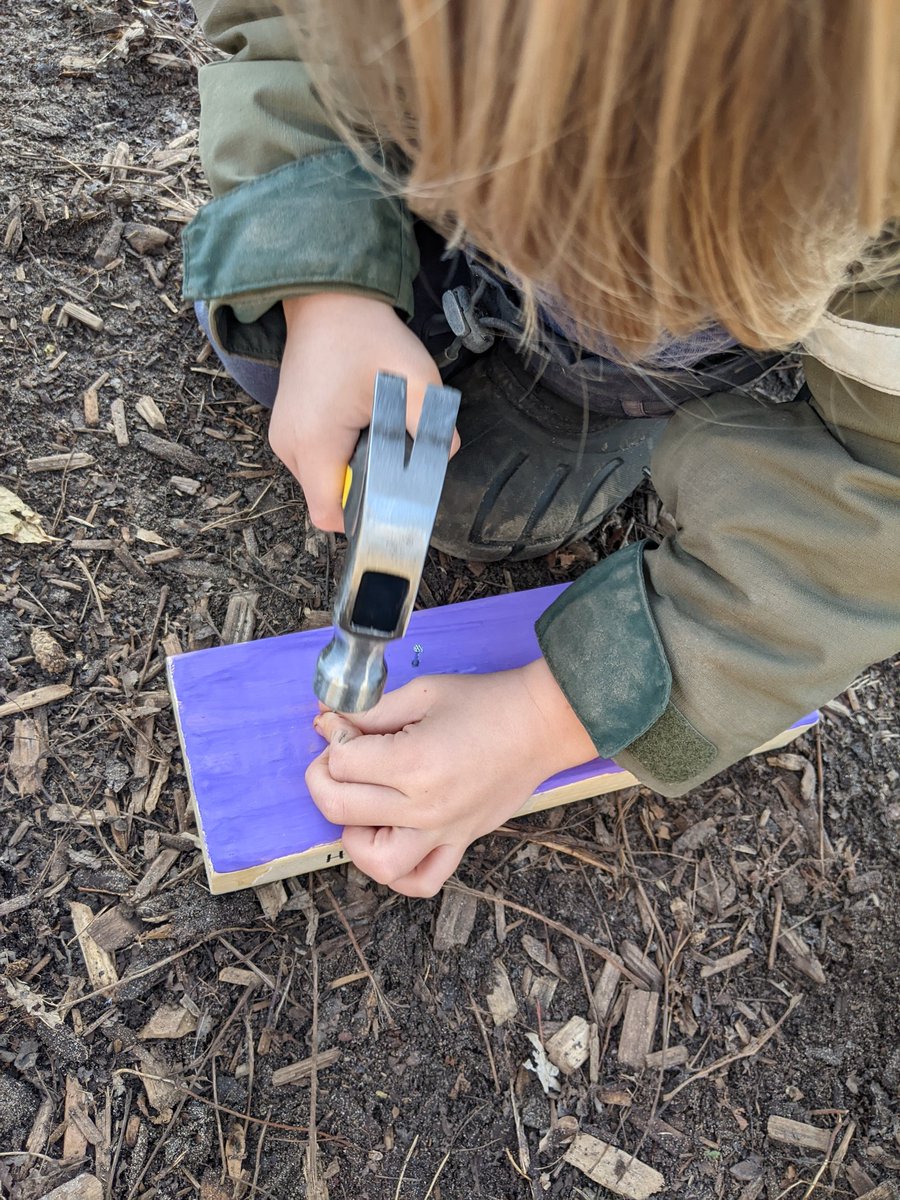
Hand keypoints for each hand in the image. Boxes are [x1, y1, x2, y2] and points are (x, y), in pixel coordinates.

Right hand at [269, 293, 454, 531]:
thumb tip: (448, 454)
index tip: (392, 500)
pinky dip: (339, 455)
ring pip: (321, 482)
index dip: (364, 518)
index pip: (330, 514)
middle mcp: (289, 445)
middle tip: (392, 455)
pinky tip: (360, 425)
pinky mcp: (288, 426)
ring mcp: (284, 436)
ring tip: (375, 433)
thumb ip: (433, 421)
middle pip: (327, 500)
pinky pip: (315, 461)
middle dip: (362, 490)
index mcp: (315, 441)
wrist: (326, 296)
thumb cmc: (365, 333)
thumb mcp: (413, 374)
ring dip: (351, 471)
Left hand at [306, 660, 597, 896]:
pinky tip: (390, 838)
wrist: (542, 724)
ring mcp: (443, 832)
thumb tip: (327, 717)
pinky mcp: (459, 843)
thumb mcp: (423, 693)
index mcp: (414, 762)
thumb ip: (370, 709)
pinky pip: (419, 880)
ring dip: (352, 835)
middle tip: (339, 757)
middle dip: (324, 777)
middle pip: (340, 808)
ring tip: (363, 805)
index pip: (341, 762)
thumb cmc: (486, 702)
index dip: (332, 737)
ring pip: (373, 862)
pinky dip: (396, 871)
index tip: (341, 724)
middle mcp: (424, 807)